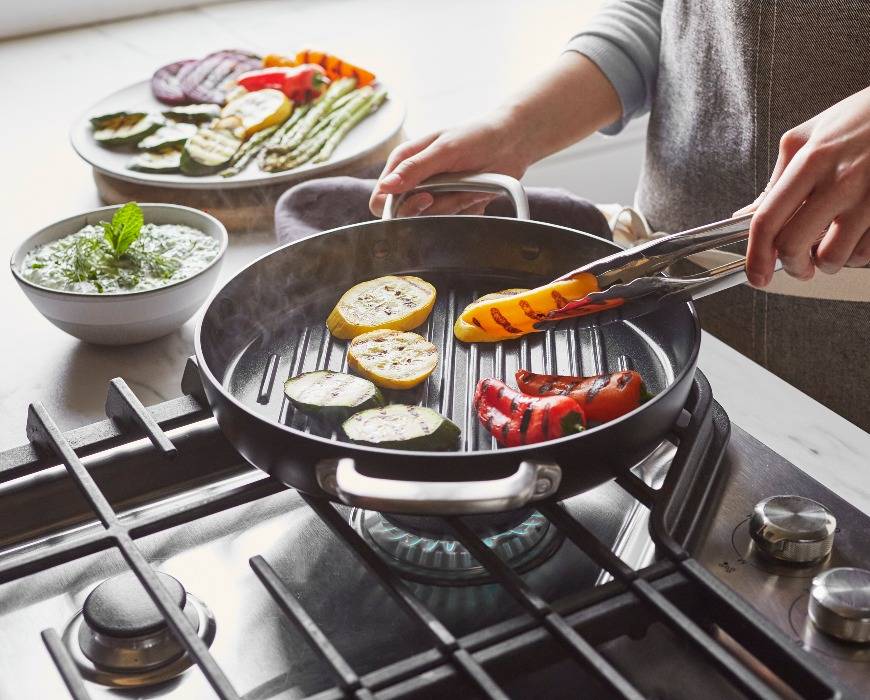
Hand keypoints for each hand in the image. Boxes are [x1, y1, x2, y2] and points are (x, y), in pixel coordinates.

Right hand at [369, 113, 530, 216]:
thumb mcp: (444, 149)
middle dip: (434, 206)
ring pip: (430, 219)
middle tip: (454, 191)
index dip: (398, 205)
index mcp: (403, 162)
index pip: (381, 197)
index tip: (427, 197)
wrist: (510, 143)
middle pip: (405, 214)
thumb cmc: (476, 137)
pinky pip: (449, 221)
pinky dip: (465, 209)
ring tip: (469, 185)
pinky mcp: (450, 204)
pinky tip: (475, 193)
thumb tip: (386, 187)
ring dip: (454, 205)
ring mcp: (432, 194)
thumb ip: (414, 169)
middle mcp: (414, 180)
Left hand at [739, 85, 869, 285]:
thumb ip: (779, 177)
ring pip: (833, 257)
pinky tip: (856, 236)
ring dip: (827, 261)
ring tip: (831, 246)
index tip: (756, 273)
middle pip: (794, 245)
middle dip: (791, 265)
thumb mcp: (811, 135)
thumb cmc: (864, 118)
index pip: (768, 220)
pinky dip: (857, 254)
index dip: (756, 256)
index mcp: (812, 160)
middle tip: (797, 265)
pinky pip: (867, 253)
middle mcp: (841, 180)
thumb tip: (749, 213)